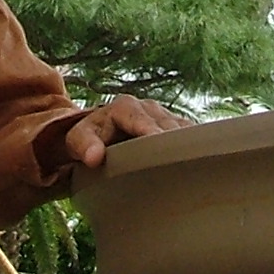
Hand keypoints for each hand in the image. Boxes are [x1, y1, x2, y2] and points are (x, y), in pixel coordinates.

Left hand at [62, 94, 190, 168]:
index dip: (155, 136)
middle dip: (173, 144)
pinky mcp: (174, 124)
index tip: (164, 150)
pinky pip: (189, 133)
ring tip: (192, 165)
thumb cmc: (88, 138)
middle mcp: (148, 107)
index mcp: (125, 107)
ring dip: (186, 146)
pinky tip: (196, 160)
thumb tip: (94, 157)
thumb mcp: (77, 141)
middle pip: (168, 126)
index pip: (145, 122)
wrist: (98, 132)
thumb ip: (84, 145)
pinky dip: (193, 145)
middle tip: (181, 166)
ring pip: (182, 129)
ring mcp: (163, 114)